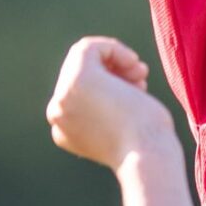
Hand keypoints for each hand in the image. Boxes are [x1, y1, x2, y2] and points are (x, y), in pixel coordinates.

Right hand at [45, 36, 176, 168]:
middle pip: (82, 75)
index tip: (137, 90)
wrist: (148, 158)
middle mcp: (57, 114)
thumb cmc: (147, 146)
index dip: (111, 86)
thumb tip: (106, 86)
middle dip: (115, 72)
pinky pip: (90, 47)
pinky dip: (115, 49)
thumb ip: (105, 108)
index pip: (81, 93)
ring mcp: (64, 96)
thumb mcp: (121, 127)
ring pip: (85, 60)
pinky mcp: (78, 77)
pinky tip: (134, 62)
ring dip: (117, 62)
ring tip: (142, 75)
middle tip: (142, 79)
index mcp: (63, 132)